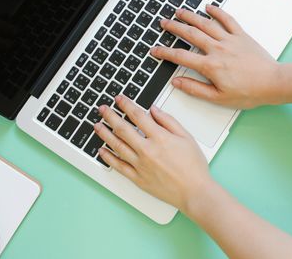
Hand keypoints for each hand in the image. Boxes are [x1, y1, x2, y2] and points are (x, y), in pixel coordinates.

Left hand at [95, 95, 212, 211]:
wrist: (194, 192)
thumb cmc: (193, 167)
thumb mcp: (186, 137)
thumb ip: (168, 121)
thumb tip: (154, 110)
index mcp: (159, 138)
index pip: (138, 116)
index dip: (126, 105)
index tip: (119, 99)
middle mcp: (147, 151)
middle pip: (123, 129)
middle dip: (110, 116)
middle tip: (102, 109)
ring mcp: (140, 165)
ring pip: (117, 146)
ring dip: (105, 134)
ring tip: (97, 126)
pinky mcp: (138, 179)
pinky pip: (118, 166)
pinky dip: (108, 158)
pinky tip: (102, 151)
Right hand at [151, 5, 284, 108]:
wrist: (273, 83)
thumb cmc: (250, 92)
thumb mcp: (218, 98)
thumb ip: (195, 89)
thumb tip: (177, 82)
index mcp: (210, 66)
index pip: (181, 56)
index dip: (165, 53)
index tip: (155, 51)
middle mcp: (218, 49)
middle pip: (190, 34)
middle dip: (174, 27)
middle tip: (164, 23)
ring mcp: (230, 40)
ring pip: (206, 24)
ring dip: (191, 16)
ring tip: (179, 12)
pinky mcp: (242, 36)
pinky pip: (228, 19)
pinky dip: (218, 11)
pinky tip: (209, 7)